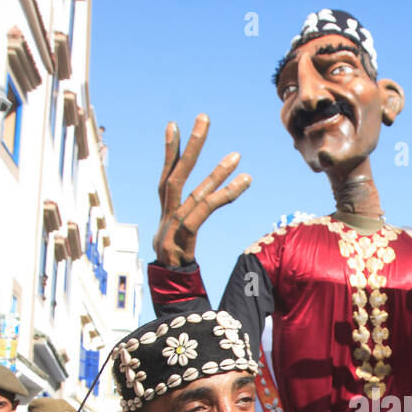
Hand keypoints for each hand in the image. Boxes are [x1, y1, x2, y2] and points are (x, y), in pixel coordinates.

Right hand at [152, 114, 251, 267]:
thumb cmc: (177, 266)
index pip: (167, 176)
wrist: (170, 293)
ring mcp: (173, 227)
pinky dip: (226, 194)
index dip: (169, 151)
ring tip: (237, 155)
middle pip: (177, 174)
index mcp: (166, 213)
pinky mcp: (183, 238)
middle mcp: (167, 216)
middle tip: (204, 117)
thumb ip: (188, 221)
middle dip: (191, 145)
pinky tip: (245, 181)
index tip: (173, 125)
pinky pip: (206, 210)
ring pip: (195, 191)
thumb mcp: (179, 241)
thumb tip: (193, 214)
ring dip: (216, 171)